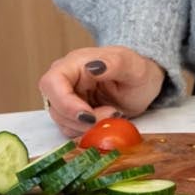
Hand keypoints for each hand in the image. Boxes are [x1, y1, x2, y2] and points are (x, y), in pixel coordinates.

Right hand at [37, 46, 165, 138]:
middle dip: (80, 119)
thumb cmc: (137, 71)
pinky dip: (88, 131)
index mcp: (75, 63)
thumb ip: (115, 64)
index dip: (65, 103)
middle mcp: (66, 80)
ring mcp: (67, 98)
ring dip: (87, 126)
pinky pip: (71, 129)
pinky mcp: (73, 114)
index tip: (88, 115)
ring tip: (114, 114)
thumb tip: (93, 66)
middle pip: (54, 106)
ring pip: (62, 121)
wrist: (142, 84)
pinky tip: (106, 120)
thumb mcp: (133, 66)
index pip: (52, 82)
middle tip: (110, 115)